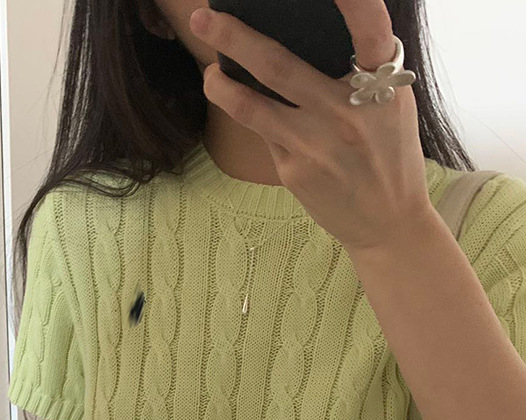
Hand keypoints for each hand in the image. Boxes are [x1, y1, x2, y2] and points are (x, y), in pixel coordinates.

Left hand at [189, 0, 434, 252]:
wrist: (388, 222)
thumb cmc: (388, 154)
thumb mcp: (390, 106)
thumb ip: (359, 71)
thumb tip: (301, 36)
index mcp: (382, 85)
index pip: (368, 27)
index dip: (352, 0)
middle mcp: (348, 110)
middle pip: (278, 65)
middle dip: (234, 36)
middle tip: (204, 16)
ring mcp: (316, 144)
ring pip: (252, 105)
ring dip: (220, 85)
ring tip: (210, 71)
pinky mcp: (294, 171)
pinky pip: (263, 134)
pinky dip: (249, 114)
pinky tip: (241, 105)